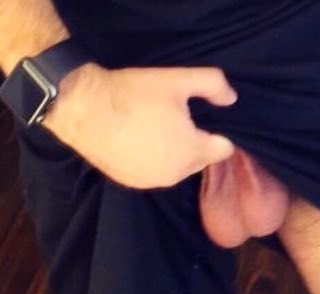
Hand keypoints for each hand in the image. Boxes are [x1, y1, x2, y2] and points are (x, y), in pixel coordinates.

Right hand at [44, 63, 237, 188]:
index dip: (218, 134)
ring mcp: (155, 181)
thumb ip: (212, 85)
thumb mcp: (175, 80)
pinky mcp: (135, 183)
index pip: (224, 149)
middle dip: (196, 143)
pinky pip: (155, 173)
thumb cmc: (132, 94)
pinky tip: (139, 143)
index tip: (206, 121)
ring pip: (178, 167)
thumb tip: (232, 99)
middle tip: (176, 121)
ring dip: (175, 153)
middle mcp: (178, 173)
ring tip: (156, 130)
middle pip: (201, 159)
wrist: (82, 109)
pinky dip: (154, 161)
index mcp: (193, 151)